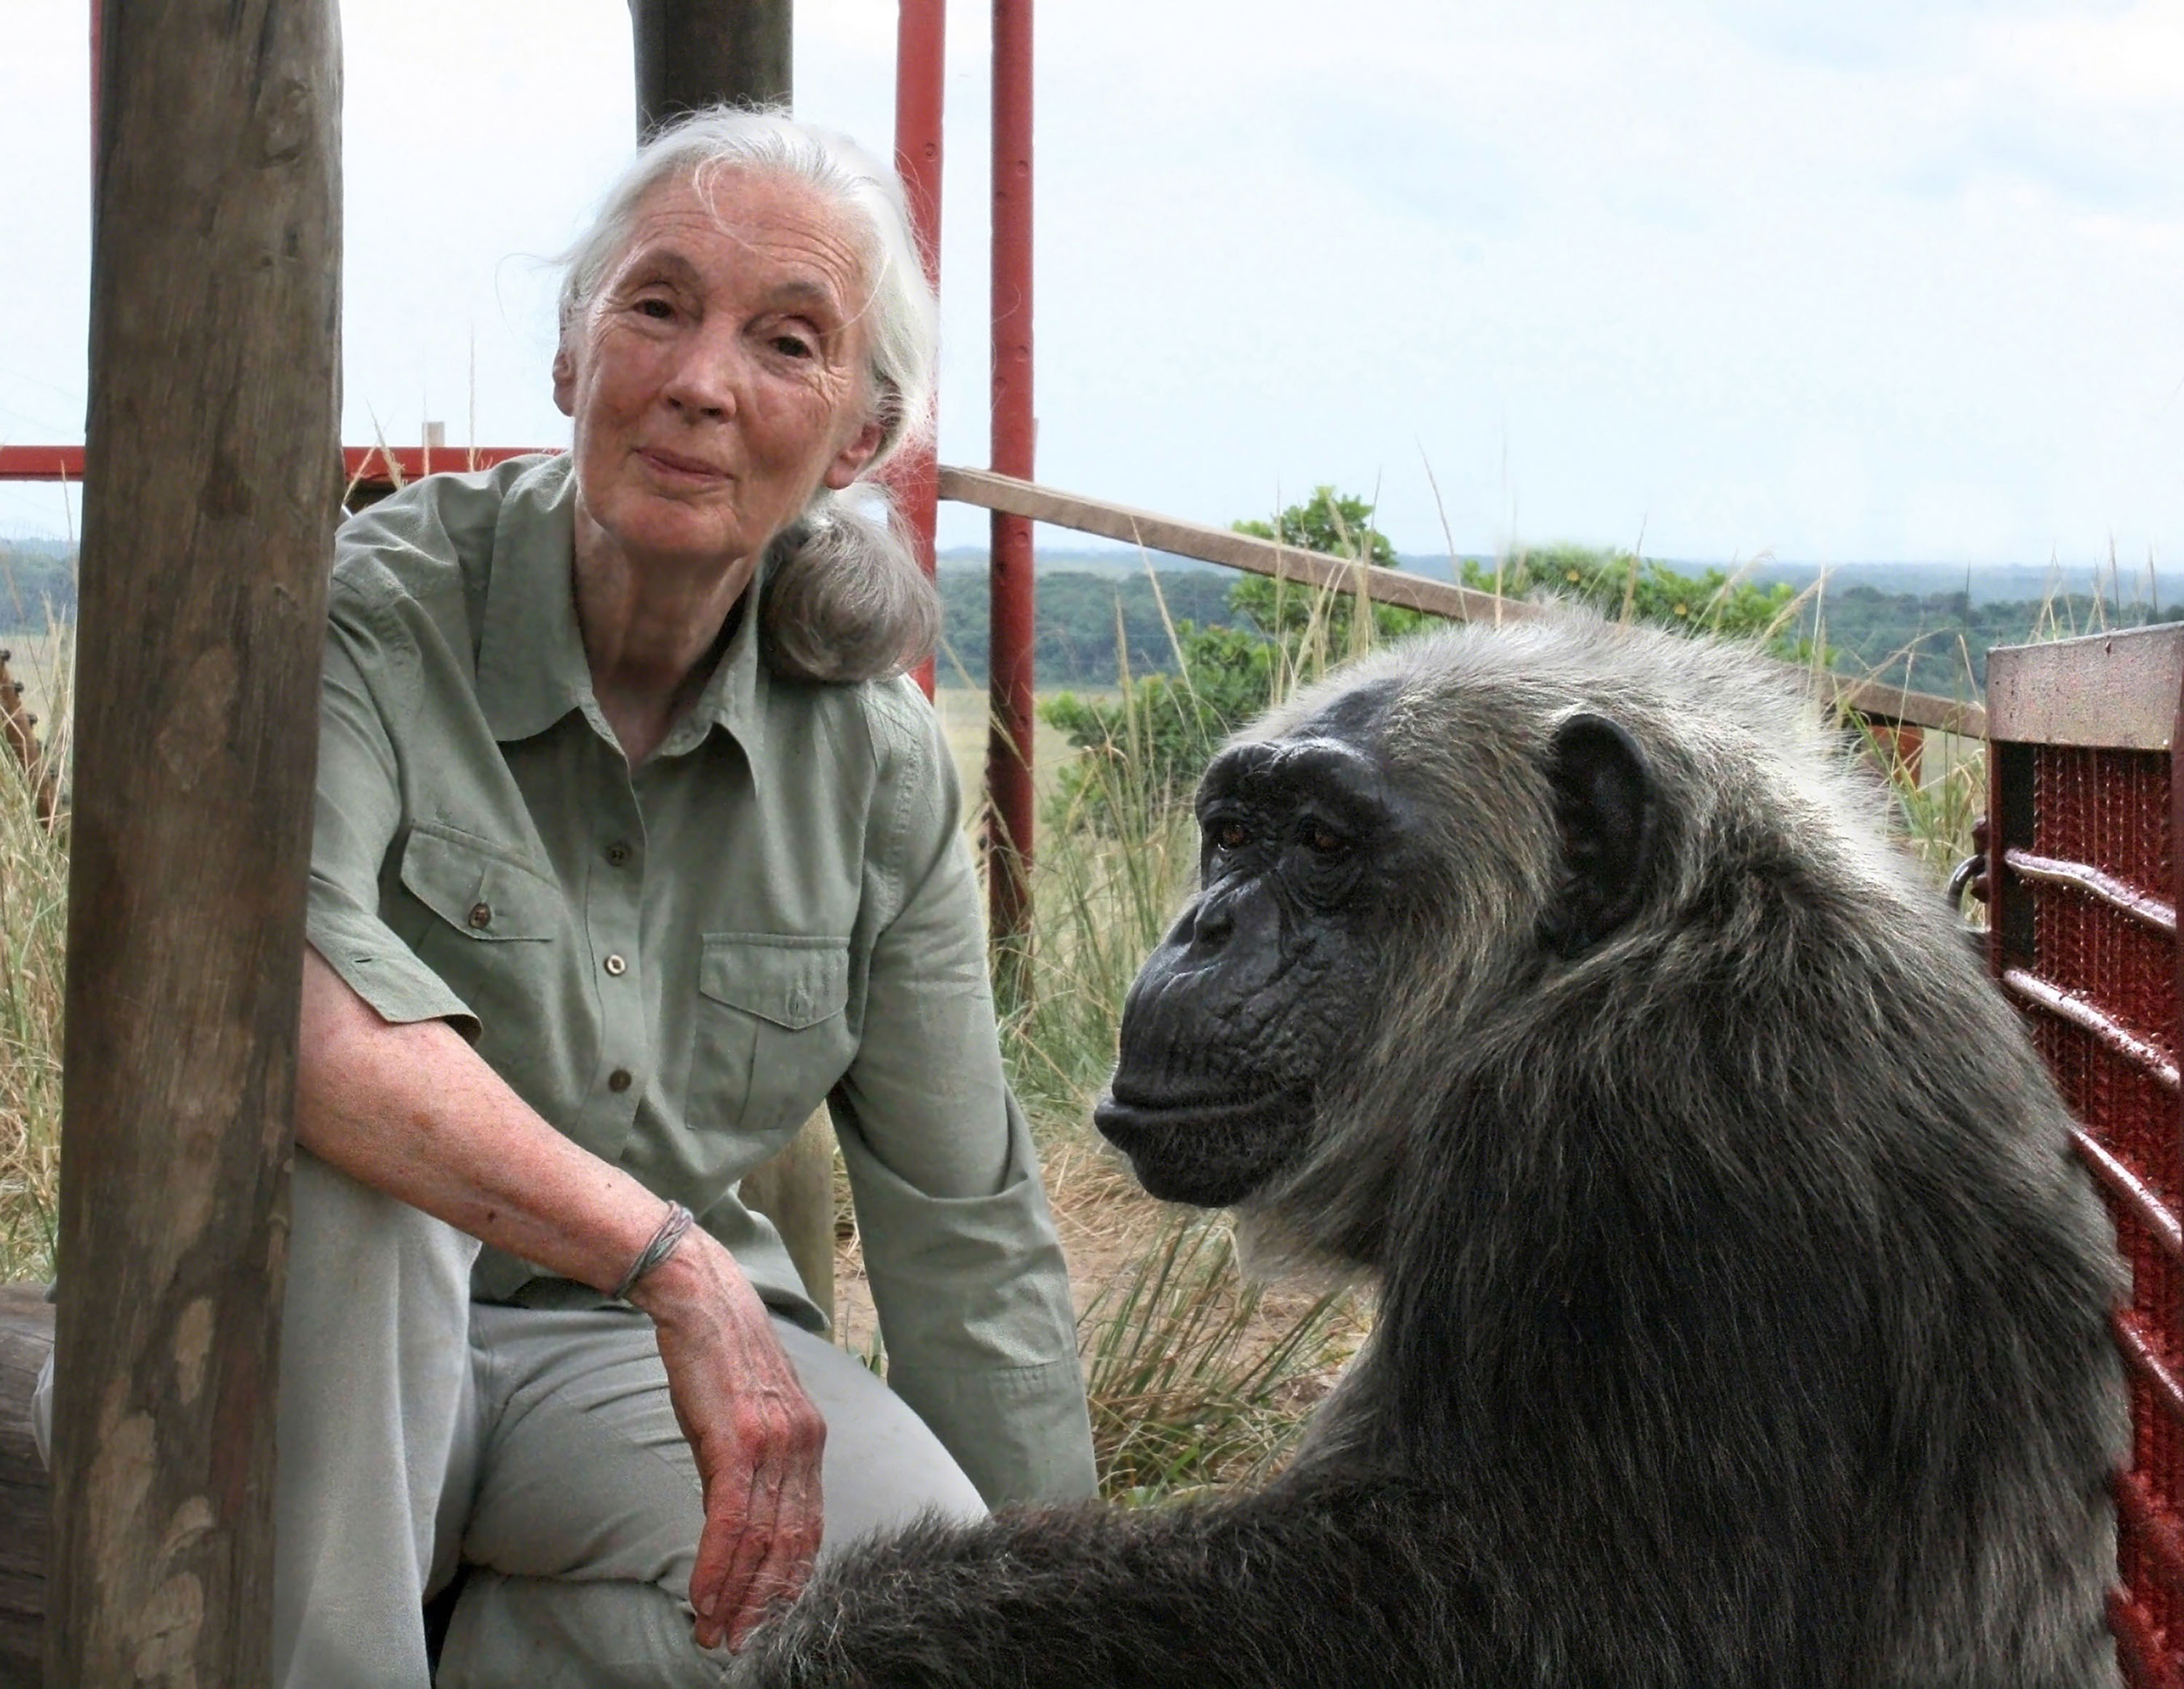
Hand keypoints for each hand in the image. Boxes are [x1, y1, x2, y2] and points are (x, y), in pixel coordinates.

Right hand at [629, 1227, 827, 1649]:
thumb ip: (749, 1469)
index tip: (768, 1619)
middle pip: (791, 1545)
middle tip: (740, 1645)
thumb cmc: (717, 1359)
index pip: (808, 1529)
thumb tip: (735, 1523)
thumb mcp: (744, 1418)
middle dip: (765, 1603)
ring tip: (715, 1635)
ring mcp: (776, 1443)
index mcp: (809, 1442)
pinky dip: (717, 1566)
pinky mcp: (740, 1440)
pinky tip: (704, 1597)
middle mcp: (803, 1446)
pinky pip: (732, 1520)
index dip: (788, 1581)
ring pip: (762, 1542)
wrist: (702, 1300)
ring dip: (737, 1597)